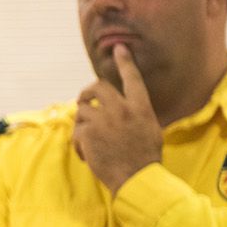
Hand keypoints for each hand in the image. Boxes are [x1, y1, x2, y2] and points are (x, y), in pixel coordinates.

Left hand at [73, 45, 163, 192]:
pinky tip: (87, 155)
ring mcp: (104, 120)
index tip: (119, 48)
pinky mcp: (88, 133)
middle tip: (84, 100)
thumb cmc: (145, 158)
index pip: (133, 78)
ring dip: (82, 123)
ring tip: (89, 140)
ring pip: (82, 109)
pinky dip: (79, 144)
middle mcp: (122, 109)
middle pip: (98, 87)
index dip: (125, 62)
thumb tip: (126, 107)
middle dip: (87, 92)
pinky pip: (76, 131)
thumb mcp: (150, 130)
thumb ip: (136, 115)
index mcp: (140, 108)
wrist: (136, 178)